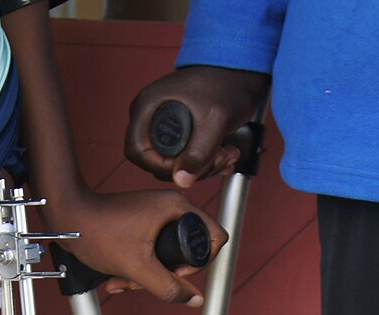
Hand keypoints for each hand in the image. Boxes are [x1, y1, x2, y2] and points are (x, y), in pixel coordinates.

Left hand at [43, 187, 227, 305]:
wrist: (67, 219)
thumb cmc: (97, 232)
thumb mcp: (137, 267)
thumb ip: (168, 286)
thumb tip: (194, 299)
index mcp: (177, 208)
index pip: (214, 237)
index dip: (201, 263)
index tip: (177, 274)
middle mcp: (171, 206)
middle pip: (190, 249)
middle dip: (167, 274)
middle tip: (146, 280)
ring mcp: (157, 213)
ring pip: (168, 254)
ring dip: (149, 275)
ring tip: (124, 281)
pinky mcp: (144, 222)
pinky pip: (153, 250)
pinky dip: (140, 267)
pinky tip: (120, 277)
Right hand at [124, 66, 269, 189]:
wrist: (241, 69)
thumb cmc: (226, 82)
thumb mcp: (215, 120)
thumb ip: (199, 152)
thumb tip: (181, 180)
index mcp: (147, 107)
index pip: (137, 152)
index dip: (161, 166)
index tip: (190, 166)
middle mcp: (151, 117)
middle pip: (158, 162)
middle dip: (193, 168)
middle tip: (220, 158)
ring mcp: (164, 125)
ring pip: (175, 164)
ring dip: (205, 167)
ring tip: (229, 153)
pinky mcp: (180, 131)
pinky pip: (186, 157)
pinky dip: (207, 162)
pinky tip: (226, 154)